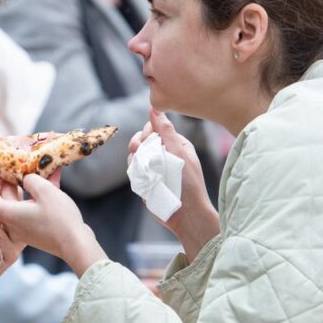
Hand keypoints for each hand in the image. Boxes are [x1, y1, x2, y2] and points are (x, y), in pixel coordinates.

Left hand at [0, 172, 107, 274]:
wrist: (76, 246)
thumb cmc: (60, 219)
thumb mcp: (45, 190)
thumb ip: (31, 180)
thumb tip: (26, 179)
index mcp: (9, 214)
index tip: (0, 172)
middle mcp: (12, 224)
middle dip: (2, 186)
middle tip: (10, 172)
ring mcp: (23, 230)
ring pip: (15, 206)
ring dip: (21, 190)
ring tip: (33, 173)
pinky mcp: (35, 232)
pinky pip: (28, 211)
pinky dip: (33, 198)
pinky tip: (50, 183)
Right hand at [129, 109, 219, 261]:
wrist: (185, 215)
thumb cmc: (188, 184)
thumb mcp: (179, 153)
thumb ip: (165, 131)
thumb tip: (154, 108)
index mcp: (175, 144)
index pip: (155, 128)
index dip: (147, 131)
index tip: (147, 139)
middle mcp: (165, 154)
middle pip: (142, 140)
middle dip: (138, 145)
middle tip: (137, 151)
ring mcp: (155, 168)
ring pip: (135, 155)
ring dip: (136, 160)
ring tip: (143, 169)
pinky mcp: (147, 180)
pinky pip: (134, 171)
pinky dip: (135, 173)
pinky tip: (141, 179)